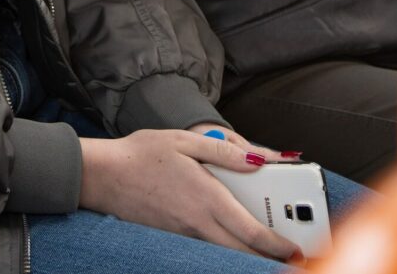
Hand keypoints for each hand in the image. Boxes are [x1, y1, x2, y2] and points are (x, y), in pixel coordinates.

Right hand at [78, 129, 299, 259]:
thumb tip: (258, 160)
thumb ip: (224, 152)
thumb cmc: (141, 154)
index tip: (295, 249)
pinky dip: (225, 246)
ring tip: (267, 247)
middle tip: (290, 255)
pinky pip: (205, 246)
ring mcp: (184, 232)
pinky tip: (230, 236)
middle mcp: (197, 222)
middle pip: (242, 250)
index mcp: (206, 198)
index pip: (251, 232)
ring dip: (247, 252)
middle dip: (269, 256)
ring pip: (224, 252)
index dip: (277, 245)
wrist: (102, 176)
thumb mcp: (185, 141)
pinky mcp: (172, 235)